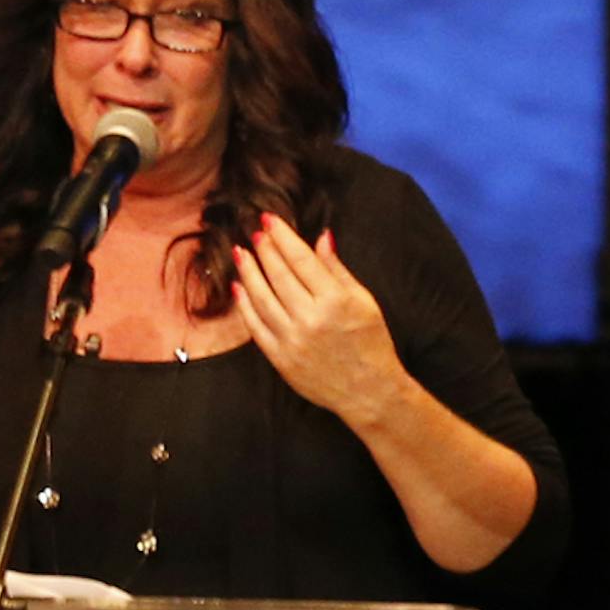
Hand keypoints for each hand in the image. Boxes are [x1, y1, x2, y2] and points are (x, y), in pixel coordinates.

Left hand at [233, 214, 405, 429]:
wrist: (367, 390)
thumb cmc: (370, 342)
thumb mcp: (363, 300)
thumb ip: (337, 269)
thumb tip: (321, 237)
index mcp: (334, 300)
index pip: (301, 259)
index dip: (283, 237)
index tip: (270, 220)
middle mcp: (310, 318)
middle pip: (279, 276)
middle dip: (264, 250)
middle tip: (254, 232)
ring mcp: (292, 341)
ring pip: (262, 300)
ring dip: (249, 274)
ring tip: (241, 254)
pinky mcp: (281, 360)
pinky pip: (256, 328)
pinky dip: (245, 307)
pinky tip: (239, 288)